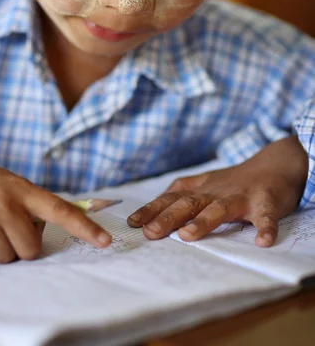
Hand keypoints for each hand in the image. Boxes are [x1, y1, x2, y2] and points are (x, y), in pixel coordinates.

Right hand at [0, 144, 110, 264]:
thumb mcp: (9, 184)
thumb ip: (30, 207)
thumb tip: (41, 239)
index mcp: (23, 189)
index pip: (60, 210)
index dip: (84, 228)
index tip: (105, 242)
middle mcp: (5, 201)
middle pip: (29, 250)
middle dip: (19, 249)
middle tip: (3, 231)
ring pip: (4, 258)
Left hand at [127, 137, 307, 246]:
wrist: (274, 165)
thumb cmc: (235, 182)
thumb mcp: (205, 185)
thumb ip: (181, 196)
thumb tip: (150, 212)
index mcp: (200, 189)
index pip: (171, 199)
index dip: (151, 210)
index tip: (133, 222)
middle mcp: (216, 191)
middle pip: (189, 203)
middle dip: (167, 217)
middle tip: (150, 232)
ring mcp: (241, 196)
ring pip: (220, 208)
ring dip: (203, 222)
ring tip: (188, 236)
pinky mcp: (266, 202)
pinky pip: (265, 216)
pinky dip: (264, 228)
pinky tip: (262, 242)